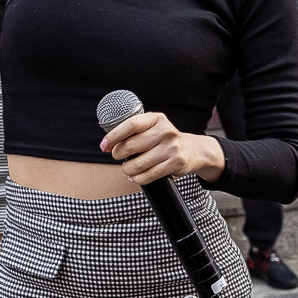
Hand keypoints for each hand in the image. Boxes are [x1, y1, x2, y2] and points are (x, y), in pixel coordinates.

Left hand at [101, 108, 226, 186]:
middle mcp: (166, 131)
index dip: (114, 136)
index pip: (131, 125)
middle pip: (131, 146)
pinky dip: (137, 178)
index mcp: (156, 119)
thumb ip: (133, 132)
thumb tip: (107, 144)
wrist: (193, 150)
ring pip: (138, 164)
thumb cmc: (164, 140)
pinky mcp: (175, 163)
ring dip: (127, 169)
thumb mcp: (153, 128)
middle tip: (118, 156)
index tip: (104, 145)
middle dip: (118, 154)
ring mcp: (172, 148)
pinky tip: (135, 176)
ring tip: (128, 168)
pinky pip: (148, 175)